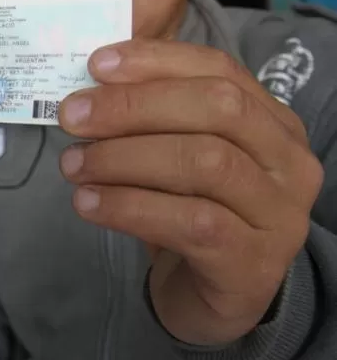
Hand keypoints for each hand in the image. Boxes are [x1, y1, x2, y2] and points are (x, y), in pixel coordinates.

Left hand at [57, 39, 322, 345]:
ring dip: (124, 157)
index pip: (220, 70)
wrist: (210, 298)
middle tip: (72, 116)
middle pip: (217, 108)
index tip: (95, 65)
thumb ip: (149, 115)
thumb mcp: (174, 154)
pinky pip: (190, 223)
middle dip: (134, 106)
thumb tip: (89, 82)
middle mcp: (289, 163)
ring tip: (73, 164)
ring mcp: (279, 215)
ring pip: (203, 163)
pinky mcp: (253, 263)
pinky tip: (88, 203)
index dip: (156, 61)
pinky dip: (129, 207)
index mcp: (272, 122)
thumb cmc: (187, 211)